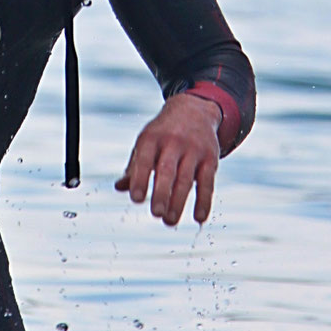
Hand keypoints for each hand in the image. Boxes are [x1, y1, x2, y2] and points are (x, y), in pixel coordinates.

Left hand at [115, 90, 221, 226]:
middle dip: (162, 192)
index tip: (136, 199)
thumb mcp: (146, 142)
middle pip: (167, 170)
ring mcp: (193, 149)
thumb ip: (134, 166)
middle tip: (156, 213)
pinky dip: (204, 201)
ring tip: (169, 221)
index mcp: (151, 138)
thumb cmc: (163, 132)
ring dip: (178, 201)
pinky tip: (199, 218)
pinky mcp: (210, 158)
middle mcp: (173, 142)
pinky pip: (208, 182)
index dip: (140, 179)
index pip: (144, 160)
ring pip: (186, 178)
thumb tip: (119, 187)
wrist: (194, 109)